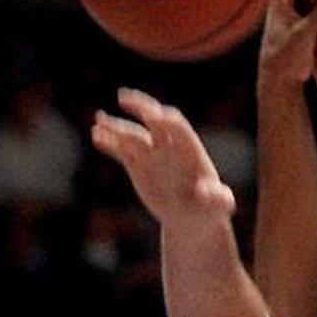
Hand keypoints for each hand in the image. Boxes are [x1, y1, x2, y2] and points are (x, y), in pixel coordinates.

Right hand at [92, 90, 234, 224]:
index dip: (166, 120)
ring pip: (132, 134)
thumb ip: (218, 198)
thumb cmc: (210, 209)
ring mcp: (152, 153)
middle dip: (141, 107)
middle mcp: (170, 146)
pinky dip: (110, 143)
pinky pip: (122, 150)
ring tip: (99, 122)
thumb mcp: (219, 205)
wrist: (192, 217)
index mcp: (190, 149)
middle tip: (124, 99)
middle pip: (154, 120)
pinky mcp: (137, 164)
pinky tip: (97, 137)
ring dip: (116, 127)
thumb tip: (206, 192)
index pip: (178, 127)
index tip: (154, 116)